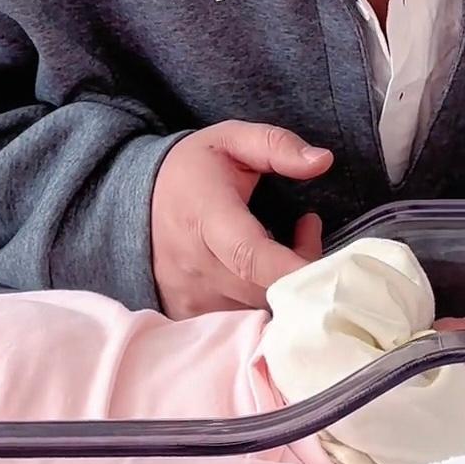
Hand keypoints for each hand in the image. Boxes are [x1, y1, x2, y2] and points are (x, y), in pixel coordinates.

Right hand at [151, 121, 331, 317]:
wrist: (135, 197)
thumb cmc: (193, 169)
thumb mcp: (232, 139)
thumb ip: (278, 146)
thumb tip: (323, 160)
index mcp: (207, 216)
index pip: (251, 255)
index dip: (294, 266)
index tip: (329, 263)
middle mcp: (195, 263)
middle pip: (262, 290)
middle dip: (301, 271)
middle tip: (307, 233)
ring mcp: (189, 295)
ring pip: (254, 312)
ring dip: (281, 289)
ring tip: (283, 250)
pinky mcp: (187, 314)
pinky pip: (236, 324)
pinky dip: (259, 305)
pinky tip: (261, 276)